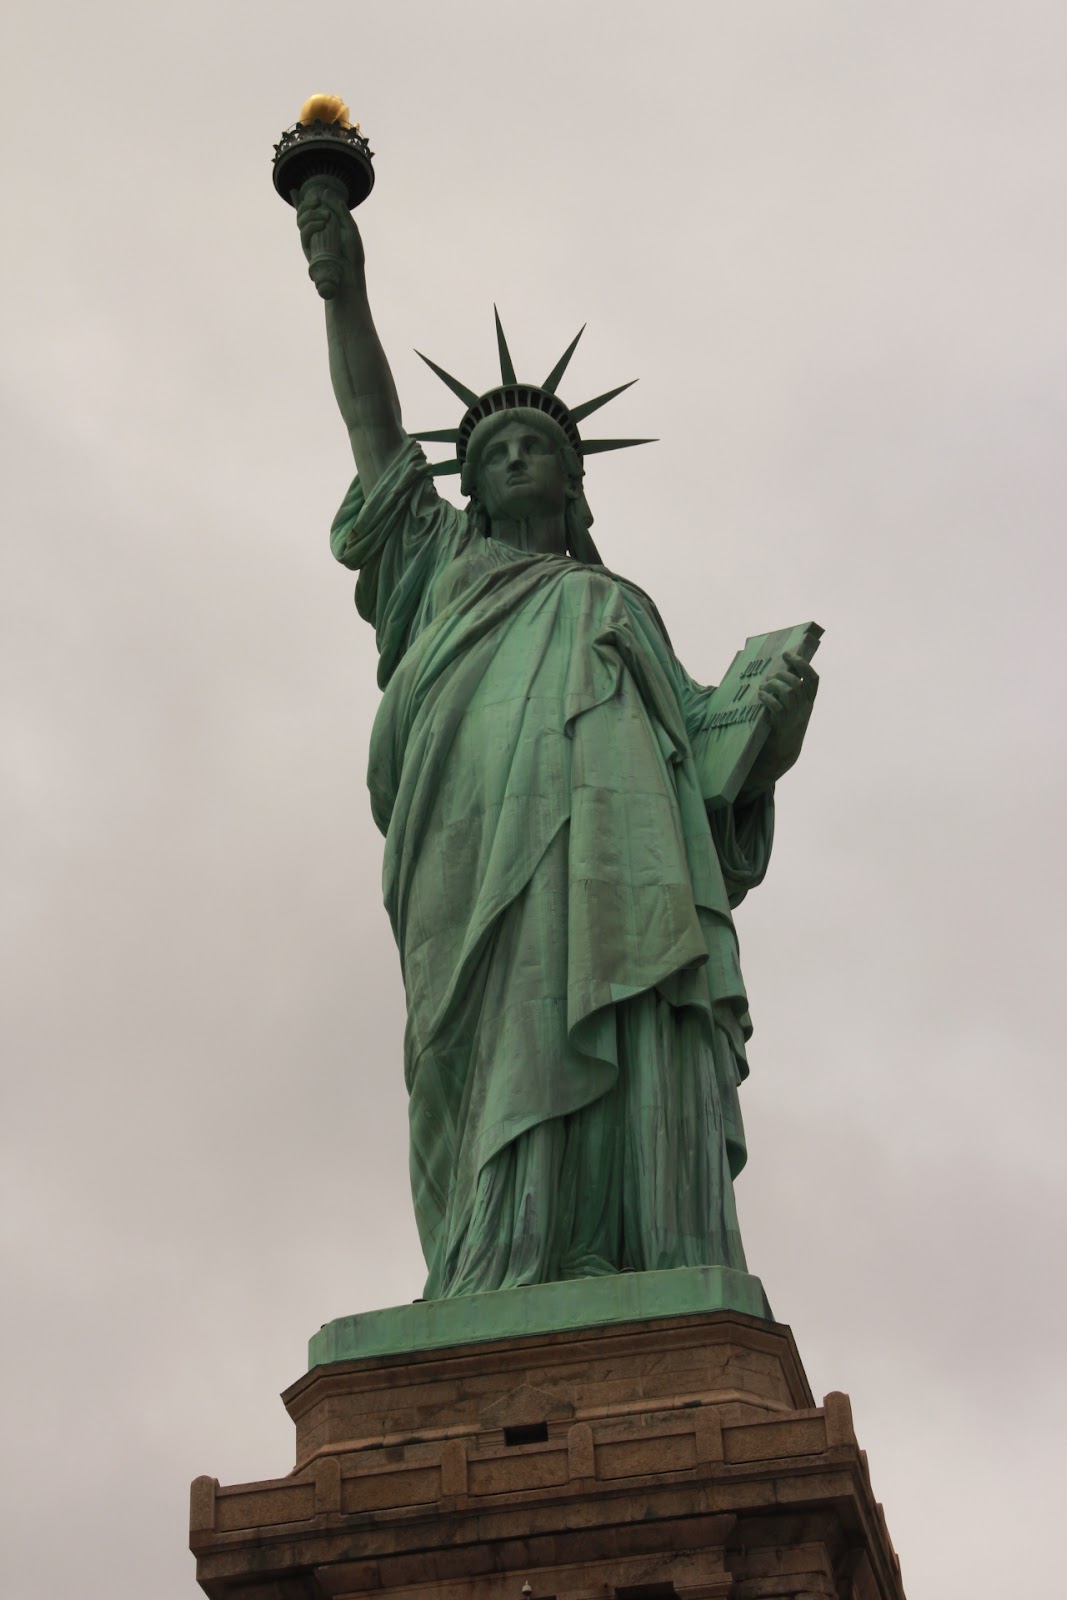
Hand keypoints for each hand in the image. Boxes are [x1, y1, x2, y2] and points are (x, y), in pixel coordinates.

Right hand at [295, 180, 364, 294]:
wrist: (350, 277)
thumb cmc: (353, 255)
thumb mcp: (350, 228)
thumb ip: (340, 210)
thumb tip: (325, 191)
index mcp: (327, 226)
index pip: (313, 209)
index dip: (308, 200)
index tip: (316, 194)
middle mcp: (317, 232)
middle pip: (304, 213)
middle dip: (307, 204)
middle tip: (317, 200)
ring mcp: (311, 241)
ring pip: (301, 221)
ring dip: (311, 214)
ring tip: (325, 216)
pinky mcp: (308, 250)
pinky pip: (304, 233)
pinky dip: (310, 225)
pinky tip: (321, 224)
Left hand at [743, 651, 818, 792]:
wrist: (782, 752)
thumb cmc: (784, 725)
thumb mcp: (793, 708)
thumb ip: (791, 692)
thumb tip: (780, 670)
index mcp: (809, 702)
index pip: (813, 679)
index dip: (802, 664)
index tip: (789, 654)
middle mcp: (805, 709)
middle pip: (798, 684)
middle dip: (783, 675)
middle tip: (771, 676)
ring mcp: (794, 717)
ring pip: (789, 692)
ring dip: (773, 685)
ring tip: (764, 686)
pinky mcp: (782, 725)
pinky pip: (776, 707)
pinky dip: (767, 698)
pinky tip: (760, 695)